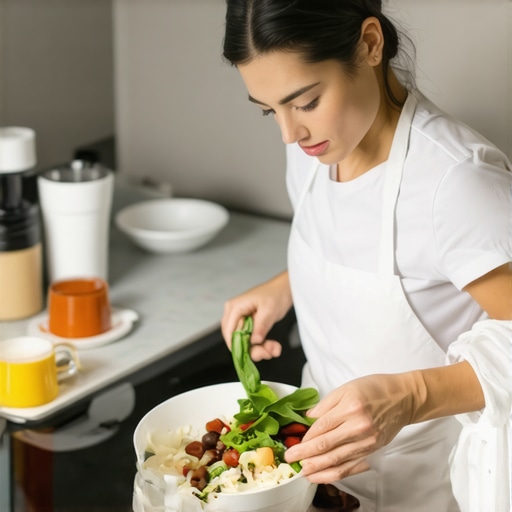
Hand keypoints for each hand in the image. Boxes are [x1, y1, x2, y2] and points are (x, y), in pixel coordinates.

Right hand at [221, 271, 292, 360]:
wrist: (284, 290)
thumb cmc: (275, 294)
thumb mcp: (269, 310)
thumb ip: (261, 326)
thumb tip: (254, 341)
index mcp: (235, 308)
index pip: (229, 332)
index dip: (237, 346)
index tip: (251, 355)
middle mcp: (234, 314)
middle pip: (235, 339)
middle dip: (251, 349)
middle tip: (268, 353)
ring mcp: (240, 320)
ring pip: (243, 342)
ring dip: (258, 349)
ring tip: (274, 349)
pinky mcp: (248, 325)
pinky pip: (250, 340)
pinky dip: (261, 345)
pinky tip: (273, 346)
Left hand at [284, 373, 417, 482]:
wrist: (404, 398)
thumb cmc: (375, 389)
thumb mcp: (346, 388)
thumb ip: (325, 404)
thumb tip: (308, 418)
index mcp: (350, 408)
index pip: (322, 427)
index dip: (306, 439)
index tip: (293, 445)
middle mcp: (359, 427)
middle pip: (327, 445)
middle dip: (305, 455)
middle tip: (290, 460)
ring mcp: (367, 441)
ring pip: (338, 460)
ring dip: (318, 468)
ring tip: (302, 472)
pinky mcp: (372, 450)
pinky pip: (351, 467)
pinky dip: (335, 474)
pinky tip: (322, 476)